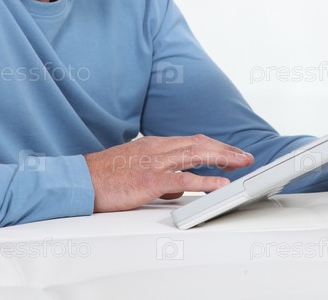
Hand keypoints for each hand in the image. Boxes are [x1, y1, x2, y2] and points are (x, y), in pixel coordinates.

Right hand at [84, 135, 253, 212]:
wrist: (81, 181)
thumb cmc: (106, 177)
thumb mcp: (137, 168)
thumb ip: (161, 174)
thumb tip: (180, 186)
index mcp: (155, 145)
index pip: (192, 141)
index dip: (215, 146)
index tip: (231, 152)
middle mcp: (158, 149)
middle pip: (200, 144)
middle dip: (226, 150)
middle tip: (246, 156)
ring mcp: (155, 163)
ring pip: (197, 155)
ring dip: (223, 159)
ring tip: (242, 164)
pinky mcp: (150, 180)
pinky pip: (184, 179)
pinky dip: (206, 181)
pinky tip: (221, 185)